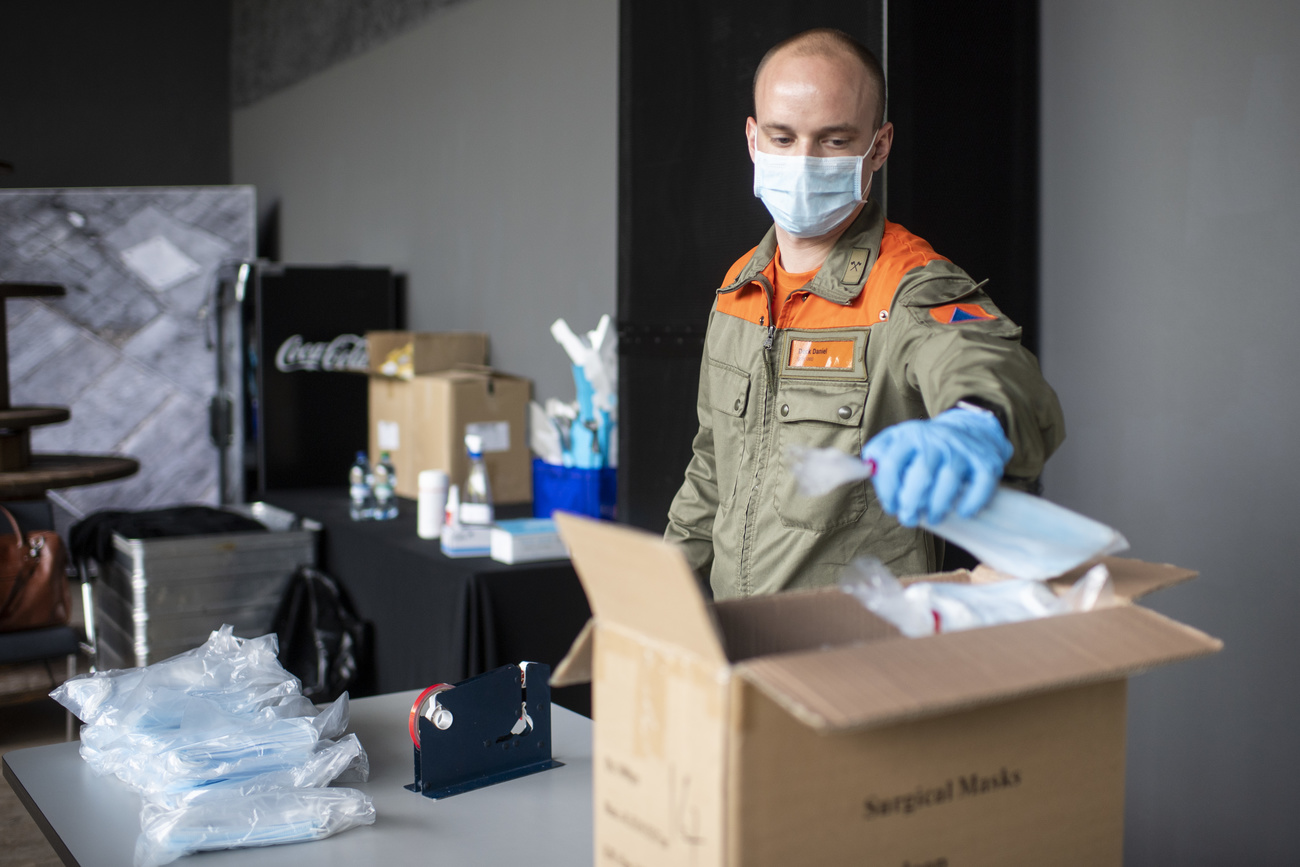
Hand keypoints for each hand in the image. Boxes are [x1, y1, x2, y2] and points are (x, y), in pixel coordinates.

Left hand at [861, 405, 1012, 526]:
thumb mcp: (898, 440)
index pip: (891, 463)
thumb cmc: (927, 445)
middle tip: (909, 518)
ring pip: (949, 479)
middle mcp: (936, 440)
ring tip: (933, 518)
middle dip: (911, 502)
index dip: (887, 490)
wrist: (970, 428)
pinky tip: (963, 513)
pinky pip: (981, 483)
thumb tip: (864, 471)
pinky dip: (972, 502)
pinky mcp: (986, 461)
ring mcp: (962, 450)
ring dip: (938, 505)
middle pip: (921, 473)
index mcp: (909, 436)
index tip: (891, 507)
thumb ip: (879, 454)